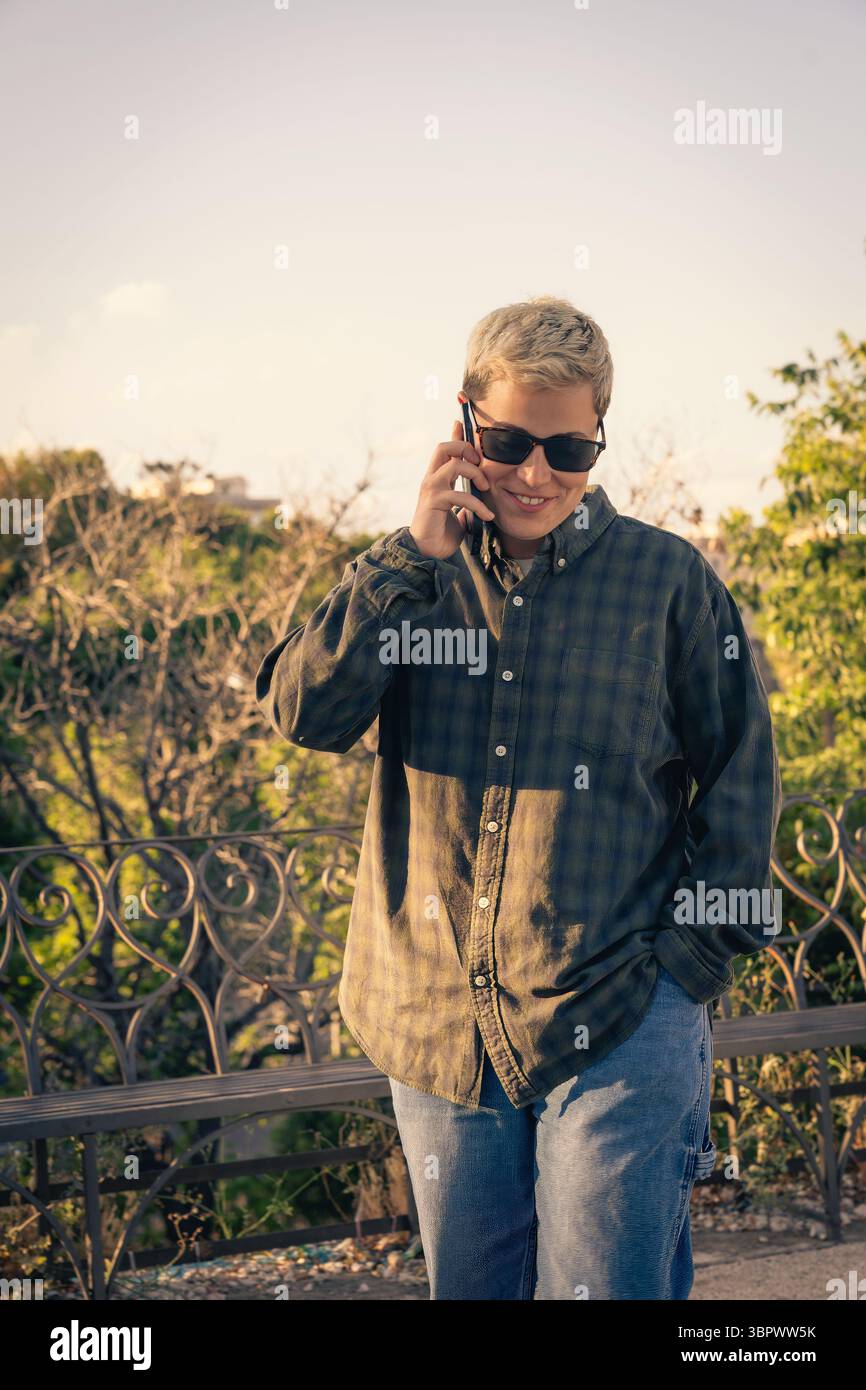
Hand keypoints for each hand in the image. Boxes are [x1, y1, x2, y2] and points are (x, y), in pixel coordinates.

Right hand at [409, 420, 494, 558]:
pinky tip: (487, 516)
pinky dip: (478, 505)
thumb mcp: (458, 514)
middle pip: (444, 447)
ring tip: (486, 488)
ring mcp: (431, 488)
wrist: (427, 552)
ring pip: (454, 464)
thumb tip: (475, 505)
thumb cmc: (441, 534)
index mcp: (437, 478)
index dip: (456, 435)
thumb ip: (465, 504)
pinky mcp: (434, 502)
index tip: (464, 424)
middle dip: (465, 448)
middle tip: (480, 465)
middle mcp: (432, 479)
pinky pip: (460, 495)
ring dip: (475, 473)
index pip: (445, 449)